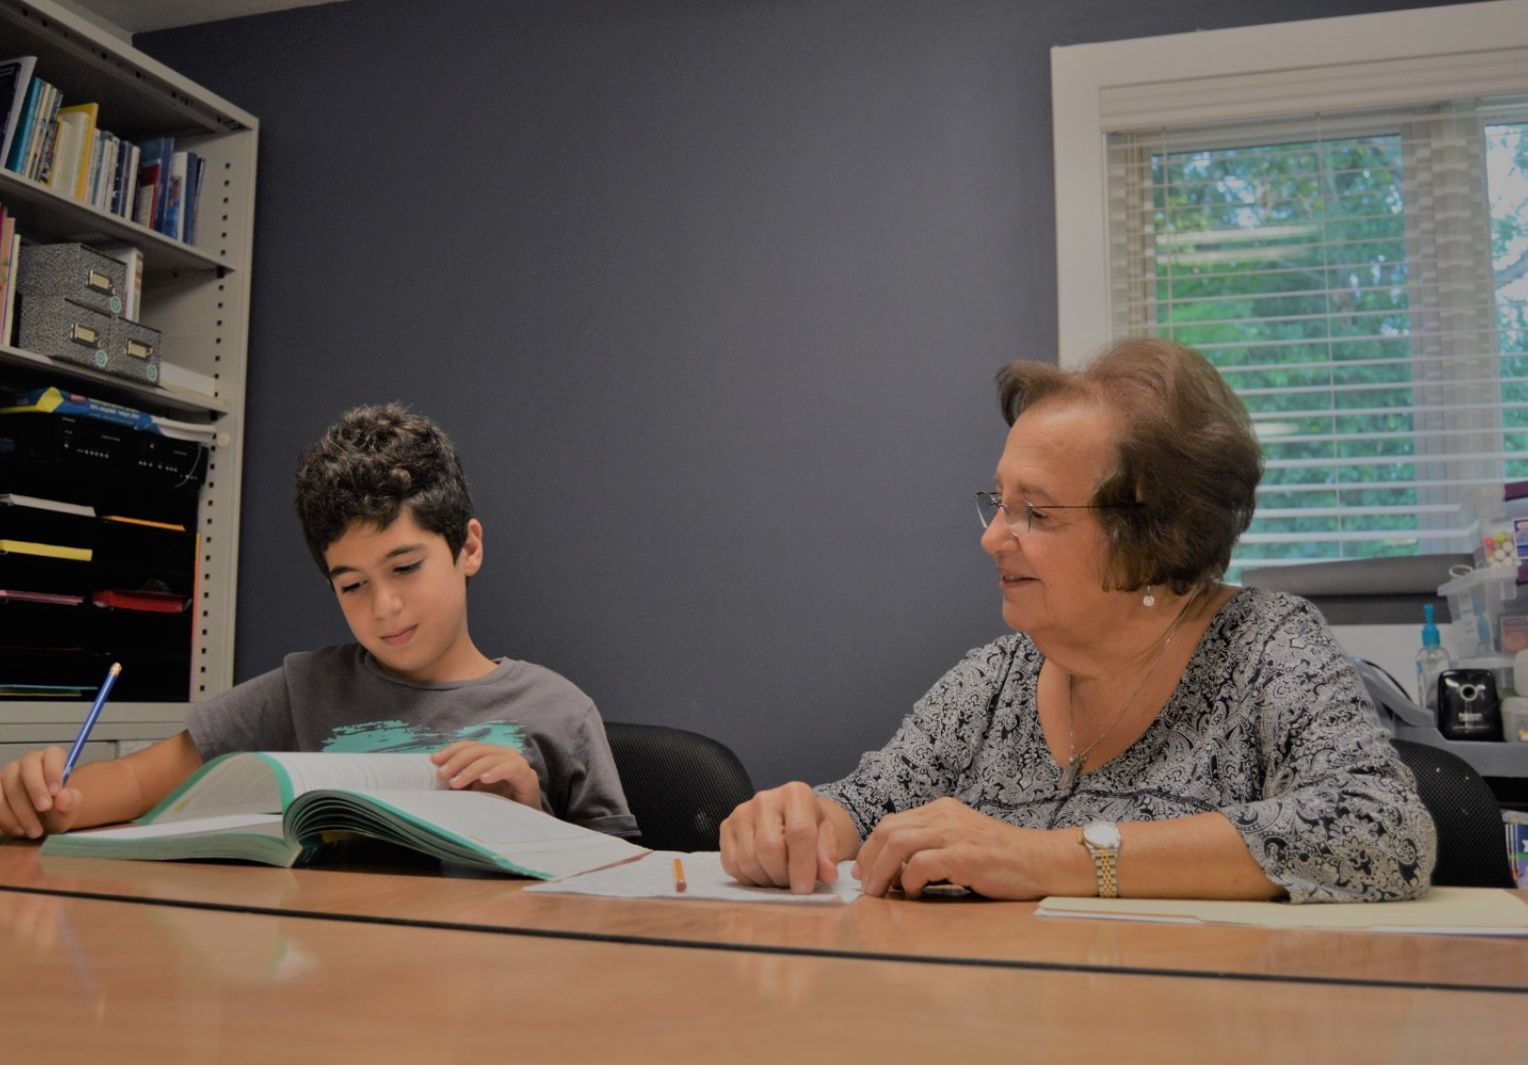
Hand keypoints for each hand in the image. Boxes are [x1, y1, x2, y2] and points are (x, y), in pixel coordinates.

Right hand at [0, 747, 83, 838]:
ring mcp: (8, 774)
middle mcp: (28, 762)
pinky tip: (19, 830)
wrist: (38, 825)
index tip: (56, 791)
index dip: (53, 770)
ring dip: (21, 810)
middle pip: (28, 766)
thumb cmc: (56, 812)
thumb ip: (71, 802)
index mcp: (52, 760)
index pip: (52, 754)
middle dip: (36, 788)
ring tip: (35, 831)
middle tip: (44, 808)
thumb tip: (63, 796)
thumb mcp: (69, 810)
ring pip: (10, 785)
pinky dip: (6, 817)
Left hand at [429, 742, 541, 809]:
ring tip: (456, 783)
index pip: (469, 746)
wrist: (523, 824)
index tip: (434, 760)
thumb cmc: (496, 806)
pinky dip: (496, 771)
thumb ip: (460, 781)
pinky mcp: (527, 776)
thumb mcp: (473, 792)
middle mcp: (504, 755)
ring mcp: (516, 763)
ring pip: (491, 758)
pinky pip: (511, 768)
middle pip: (478, 749)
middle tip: (442, 774)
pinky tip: (484, 779)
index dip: (451, 750)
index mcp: (490, 755)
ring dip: (471, 769)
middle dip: (457, 760)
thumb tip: (436, 776)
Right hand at [719, 781, 842, 894]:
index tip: (805, 889)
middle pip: (769, 848)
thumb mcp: (829, 837)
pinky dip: (749, 879)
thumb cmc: (814, 828)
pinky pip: (732, 865)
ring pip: (748, 860)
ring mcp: (741, 812)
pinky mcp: (726, 827)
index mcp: (796, 794)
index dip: (802, 866)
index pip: (798, 832)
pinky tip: (764, 873)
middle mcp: (764, 799)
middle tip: (793, 883)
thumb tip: (827, 874)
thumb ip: (828, 855)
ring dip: (766, 880)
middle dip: (782, 875)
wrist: (795, 818)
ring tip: (780, 877)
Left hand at [852, 797, 1060, 899]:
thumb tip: (895, 871)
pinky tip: (912, 894)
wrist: (1042, 861)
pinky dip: (908, 881)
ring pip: (897, 844)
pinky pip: (921, 864)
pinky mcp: (964, 855)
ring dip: (880, 872)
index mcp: (941, 810)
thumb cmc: (1002, 859)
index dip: (870, 848)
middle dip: (868, 860)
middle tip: (865, 886)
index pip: (892, 823)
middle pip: (888, 831)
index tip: (863, 872)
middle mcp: (944, 815)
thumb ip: (932, 847)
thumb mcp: (962, 841)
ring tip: (878, 893)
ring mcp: (954, 833)